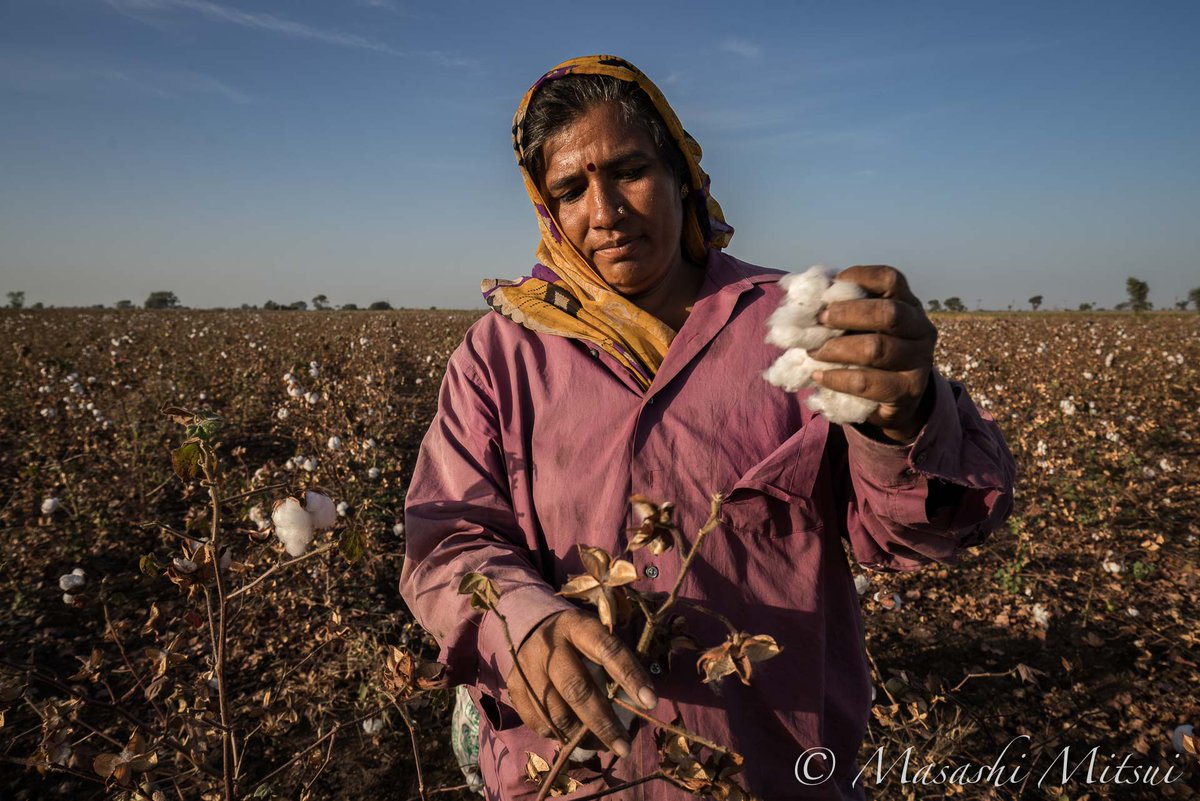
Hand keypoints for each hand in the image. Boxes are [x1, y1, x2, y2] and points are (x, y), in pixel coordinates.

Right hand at [506, 609, 656, 757]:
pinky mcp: (514, 686)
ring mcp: (527, 667)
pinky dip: (558, 735)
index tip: (650, 702)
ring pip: (556, 713)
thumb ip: (613, 664)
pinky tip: (573, 737)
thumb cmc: (576, 638)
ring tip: (602, 745)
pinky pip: (538, 722)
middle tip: (624, 746)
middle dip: (603, 723)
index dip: (630, 675)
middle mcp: (549, 646)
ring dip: (581, 737)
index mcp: (577, 626)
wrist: (530, 627)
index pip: (607, 650)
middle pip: (577, 689)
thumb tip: (637, 704)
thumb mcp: (595, 636)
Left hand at [807, 265, 936, 441]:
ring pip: (876, 349)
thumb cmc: (869, 352)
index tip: (829, 288)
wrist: (894, 399)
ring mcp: (919, 360)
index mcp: (908, 304)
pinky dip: (838, 378)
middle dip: (846, 313)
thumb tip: (806, 299)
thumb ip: (842, 310)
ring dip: (836, 349)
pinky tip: (819, 376)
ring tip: (812, 352)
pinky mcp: (908, 390)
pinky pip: (867, 382)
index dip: (859, 277)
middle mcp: (921, 328)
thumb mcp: (860, 327)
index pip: (890, 280)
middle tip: (818, 320)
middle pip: (887, 313)